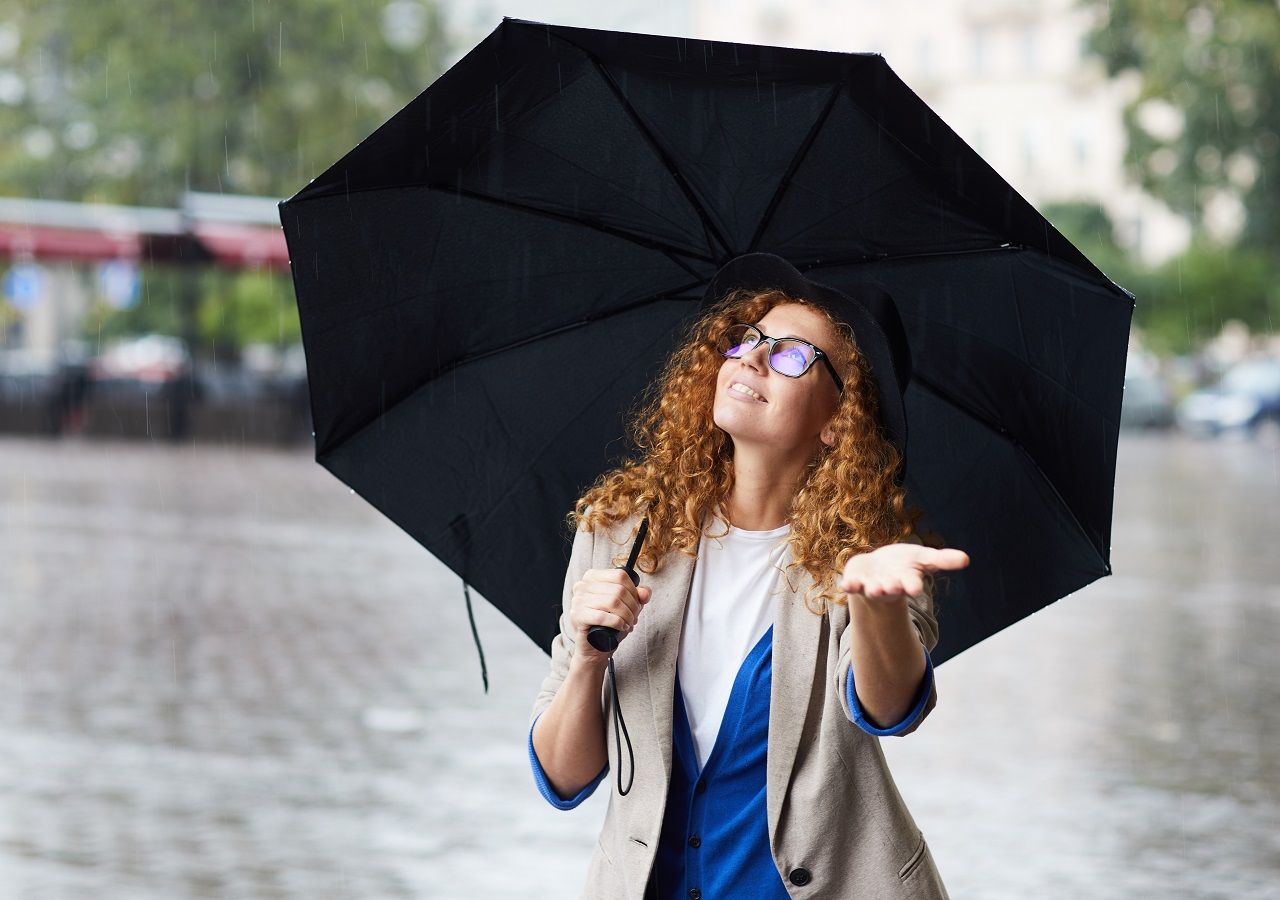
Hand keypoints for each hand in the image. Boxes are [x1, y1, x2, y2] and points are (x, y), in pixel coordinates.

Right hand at [569, 568, 652, 663]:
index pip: (620, 575)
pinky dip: (617, 622)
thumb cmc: (609, 623)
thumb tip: (645, 594)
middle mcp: (582, 585)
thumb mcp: (627, 605)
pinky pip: (602, 616)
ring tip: (629, 623)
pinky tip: (622, 627)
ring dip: (627, 615)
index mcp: (592, 576)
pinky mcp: (577, 616)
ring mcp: (577, 600)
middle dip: (632, 606)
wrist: (594, 647)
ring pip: (612, 602)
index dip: (634, 590)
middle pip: (618, 590)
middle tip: (634, 618)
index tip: (637, 604)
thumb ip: (638, 595)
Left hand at [838, 543, 969, 602]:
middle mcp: (889, 586)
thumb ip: (942, 560)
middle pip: (891, 588)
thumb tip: (966, 559)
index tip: (915, 588)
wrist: (877, 568)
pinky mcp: (855, 582)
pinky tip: (845, 585)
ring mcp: (871, 585)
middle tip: (890, 587)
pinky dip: (849, 585)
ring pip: (872, 589)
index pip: (911, 583)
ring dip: (873, 589)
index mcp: (906, 580)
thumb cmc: (904, 564)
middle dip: (891, 587)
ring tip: (874, 588)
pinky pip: (851, 585)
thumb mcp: (924, 559)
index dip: (913, 585)